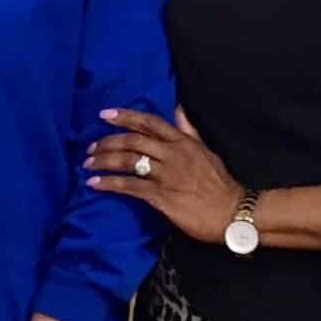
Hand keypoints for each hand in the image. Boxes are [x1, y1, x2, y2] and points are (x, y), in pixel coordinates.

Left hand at [85, 107, 243, 243]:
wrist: (232, 212)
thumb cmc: (220, 183)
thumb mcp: (206, 150)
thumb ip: (188, 130)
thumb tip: (178, 108)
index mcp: (183, 142)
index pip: (150, 122)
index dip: (125, 116)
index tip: (104, 114)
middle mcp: (173, 154)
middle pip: (133, 140)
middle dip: (107, 142)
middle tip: (90, 147)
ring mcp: (166, 175)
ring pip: (128, 161)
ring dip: (104, 161)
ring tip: (88, 164)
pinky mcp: (161, 196)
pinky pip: (130, 186)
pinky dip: (109, 183)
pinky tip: (96, 184)